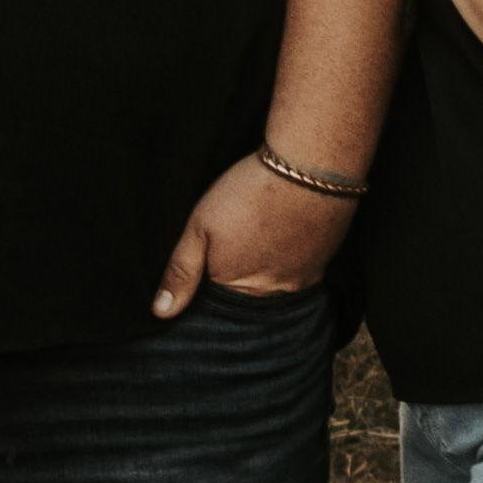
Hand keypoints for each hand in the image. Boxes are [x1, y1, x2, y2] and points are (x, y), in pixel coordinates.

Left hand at [153, 156, 355, 318]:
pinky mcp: (321, 266)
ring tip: (261, 237)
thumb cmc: (249, 194)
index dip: (210, 280)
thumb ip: (182, 271)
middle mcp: (270, 294)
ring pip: (275, 288)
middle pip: (247, 298)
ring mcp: (300, 282)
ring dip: (266, 270)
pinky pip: (299, 276)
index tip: (213, 253)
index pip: (216, 303)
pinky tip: (283, 238)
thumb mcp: (200, 227)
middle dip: (239, 277)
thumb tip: (162, 312)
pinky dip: (289, 262)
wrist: (309, 169)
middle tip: (240, 240)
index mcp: (235, 288)